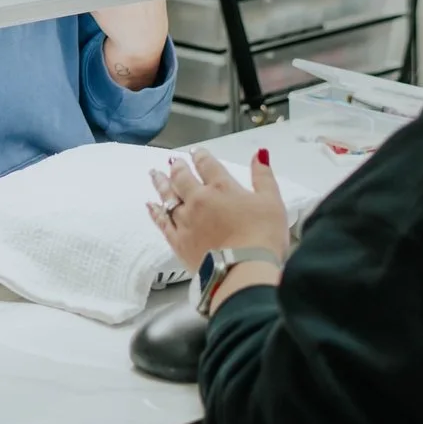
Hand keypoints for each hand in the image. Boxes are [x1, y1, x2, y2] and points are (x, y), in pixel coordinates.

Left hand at [145, 149, 289, 268]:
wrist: (243, 270)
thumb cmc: (262, 238)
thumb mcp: (272, 202)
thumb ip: (264, 177)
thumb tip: (259, 155)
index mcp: (222, 187)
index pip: (207, 165)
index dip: (200, 156)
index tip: (196, 152)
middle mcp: (199, 200)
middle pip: (182, 177)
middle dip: (177, 167)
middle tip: (173, 162)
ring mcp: (185, 221)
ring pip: (168, 197)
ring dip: (161, 184)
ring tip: (155, 175)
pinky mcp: (178, 241)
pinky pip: (162, 222)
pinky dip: (155, 212)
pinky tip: (150, 206)